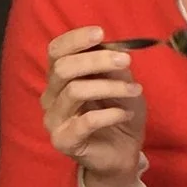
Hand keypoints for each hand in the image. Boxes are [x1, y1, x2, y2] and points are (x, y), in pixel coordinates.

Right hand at [40, 24, 147, 186]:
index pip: (55, 51)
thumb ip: (112, 66)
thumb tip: (112, 47)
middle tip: (125, 61)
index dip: (75, 39)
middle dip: (97, 60)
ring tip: (135, 91)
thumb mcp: (120, 83)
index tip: (101, 33)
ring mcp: (54, 120)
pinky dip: (111, 114)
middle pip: (63, 68)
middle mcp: (51, 97)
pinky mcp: (63, 141)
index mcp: (60, 78)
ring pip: (75, 91)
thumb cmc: (118, 114)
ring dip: (110, 87)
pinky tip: (126, 114)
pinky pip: (86, 121)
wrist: (122, 153)